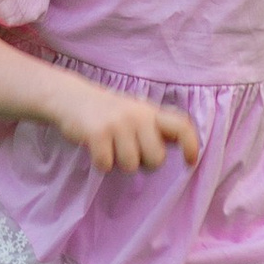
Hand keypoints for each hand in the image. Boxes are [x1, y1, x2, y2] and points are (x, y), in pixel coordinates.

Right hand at [52, 75, 200, 174]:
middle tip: (132, 153)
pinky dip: (101, 163)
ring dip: (119, 163)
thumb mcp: (137, 114)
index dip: (192, 145)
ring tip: (112, 147)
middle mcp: (138, 116)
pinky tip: (97, 149)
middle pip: (156, 158)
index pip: (182, 126)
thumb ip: (157, 129)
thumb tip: (184, 148)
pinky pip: (106, 165)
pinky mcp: (97, 133)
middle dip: (145, 164)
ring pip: (130, 165)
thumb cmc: (110, 113)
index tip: (190, 162)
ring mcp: (117, 123)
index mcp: (151, 112)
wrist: (72, 98)